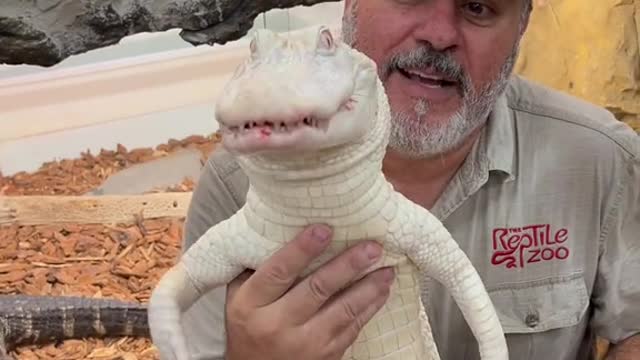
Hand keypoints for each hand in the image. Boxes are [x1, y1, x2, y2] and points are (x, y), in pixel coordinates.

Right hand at [223, 224, 393, 359]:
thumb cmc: (247, 327)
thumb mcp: (238, 297)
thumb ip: (254, 269)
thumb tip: (279, 229)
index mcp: (250, 305)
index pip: (278, 272)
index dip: (302, 249)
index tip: (324, 229)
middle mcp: (276, 325)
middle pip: (317, 289)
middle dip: (348, 265)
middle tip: (371, 247)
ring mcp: (303, 344)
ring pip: (342, 310)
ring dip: (368, 288)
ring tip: (386, 268)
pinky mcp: (325, 356)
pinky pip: (352, 328)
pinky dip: (370, 308)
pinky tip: (382, 291)